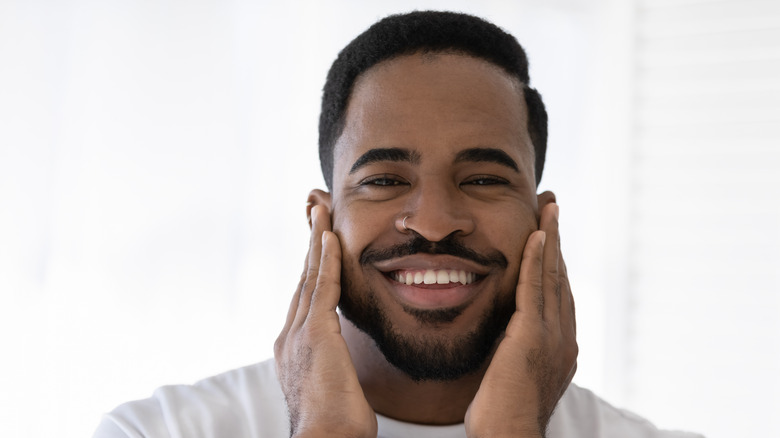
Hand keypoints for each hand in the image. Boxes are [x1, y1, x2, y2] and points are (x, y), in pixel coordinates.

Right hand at [274, 205, 376, 437]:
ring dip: (317, 240)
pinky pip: (323, 285)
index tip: (318, 245)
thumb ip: (335, 368)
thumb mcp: (334, 388)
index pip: (305, 298)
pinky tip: (331, 236)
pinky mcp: (315, 333)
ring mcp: (299, 333)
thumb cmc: (336, 424)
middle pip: (303, 279)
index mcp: (294, 349)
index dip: (312, 269)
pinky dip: (327, 258)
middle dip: (310, 245)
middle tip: (315, 213)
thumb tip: (344, 370)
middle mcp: (290, 336)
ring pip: (310, 275)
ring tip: (321, 211)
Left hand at [464, 202, 577, 437]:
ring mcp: (552, 336)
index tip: (549, 234)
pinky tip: (537, 235)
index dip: (555, 261)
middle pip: (561, 277)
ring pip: (553, 276)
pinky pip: (536, 289)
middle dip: (557, 240)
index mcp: (560, 346)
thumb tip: (502, 338)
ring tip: (549, 207)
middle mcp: (563, 337)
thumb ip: (512, 350)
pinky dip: (538, 259)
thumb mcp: (511, 375)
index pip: (558, 293)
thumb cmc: (502, 416)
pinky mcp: (532, 336)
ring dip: (551, 238)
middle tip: (553, 207)